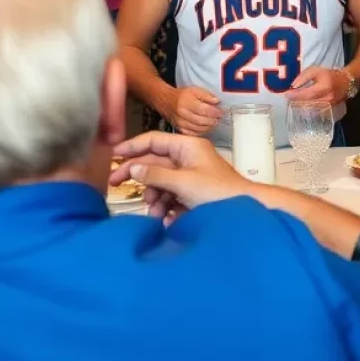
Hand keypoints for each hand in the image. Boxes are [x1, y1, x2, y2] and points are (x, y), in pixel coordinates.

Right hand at [110, 132, 250, 217]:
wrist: (246, 211)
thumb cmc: (217, 192)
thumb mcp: (182, 182)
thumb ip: (156, 174)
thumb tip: (133, 168)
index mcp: (187, 146)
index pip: (153, 140)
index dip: (132, 146)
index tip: (113, 155)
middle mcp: (188, 158)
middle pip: (154, 162)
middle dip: (139, 176)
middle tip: (114, 184)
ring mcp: (191, 176)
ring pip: (162, 182)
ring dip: (154, 197)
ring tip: (154, 212)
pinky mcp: (194, 194)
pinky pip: (172, 197)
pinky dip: (166, 207)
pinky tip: (166, 220)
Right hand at [168, 86, 223, 135]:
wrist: (166, 102)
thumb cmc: (182, 95)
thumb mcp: (194, 90)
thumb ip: (206, 95)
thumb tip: (217, 101)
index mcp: (186, 102)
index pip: (204, 110)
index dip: (215, 112)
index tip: (221, 112)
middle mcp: (182, 114)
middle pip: (202, 121)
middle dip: (213, 120)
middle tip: (219, 118)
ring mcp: (180, 124)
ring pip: (199, 129)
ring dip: (209, 126)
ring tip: (213, 121)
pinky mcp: (180, 130)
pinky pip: (194, 134)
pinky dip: (202, 131)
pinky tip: (206, 126)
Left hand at [286, 67, 348, 105]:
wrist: (346, 82)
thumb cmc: (329, 75)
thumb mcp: (315, 71)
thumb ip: (303, 77)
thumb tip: (293, 86)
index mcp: (324, 87)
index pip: (307, 94)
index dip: (296, 95)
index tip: (286, 94)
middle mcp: (327, 99)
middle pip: (307, 103)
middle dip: (296, 102)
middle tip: (288, 99)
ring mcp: (328, 106)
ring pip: (311, 109)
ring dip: (300, 106)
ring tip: (293, 102)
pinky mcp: (328, 110)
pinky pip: (315, 111)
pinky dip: (307, 109)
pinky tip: (301, 106)